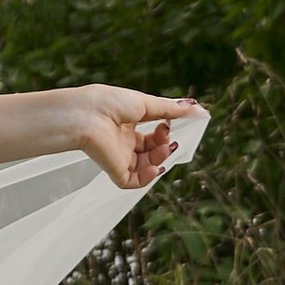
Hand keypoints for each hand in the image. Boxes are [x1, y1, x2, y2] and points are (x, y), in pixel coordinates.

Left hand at [48, 86, 201, 191]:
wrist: (86, 114)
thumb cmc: (109, 102)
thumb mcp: (145, 103)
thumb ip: (171, 109)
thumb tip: (198, 110)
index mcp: (125, 125)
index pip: (149, 135)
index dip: (163, 132)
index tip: (170, 122)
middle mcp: (121, 142)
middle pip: (150, 152)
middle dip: (164, 145)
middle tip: (166, 136)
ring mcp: (118, 157)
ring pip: (146, 167)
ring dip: (160, 158)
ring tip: (164, 147)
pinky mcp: (114, 170)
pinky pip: (133, 182)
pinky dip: (147, 177)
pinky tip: (155, 167)